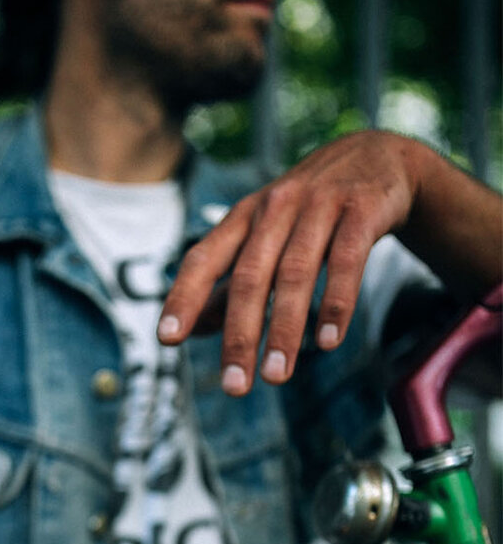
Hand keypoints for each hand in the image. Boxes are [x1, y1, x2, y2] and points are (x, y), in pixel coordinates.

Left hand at [160, 131, 432, 394]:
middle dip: (239, 335)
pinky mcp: (362, 209)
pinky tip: (327, 342)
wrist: (377, 157)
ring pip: (295, 274)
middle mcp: (274, 209)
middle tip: (234, 386)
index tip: (166, 340)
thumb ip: (231, 281)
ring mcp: (319, 206)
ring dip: (284, 330)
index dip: (183, 298)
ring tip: (277, 376)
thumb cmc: (307, 211)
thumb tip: (194, 330)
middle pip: (249, 278)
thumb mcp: (265, 237)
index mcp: (242, 218)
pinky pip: (347, 261)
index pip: (202, 260)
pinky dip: (336, 303)